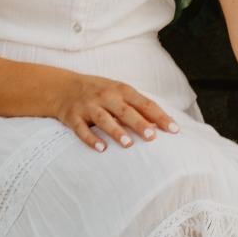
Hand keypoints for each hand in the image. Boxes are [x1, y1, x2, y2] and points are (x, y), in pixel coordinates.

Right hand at [52, 73, 178, 151]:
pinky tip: (101, 148)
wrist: (63, 87)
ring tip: (128, 144)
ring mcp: (88, 106)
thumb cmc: (100, 92)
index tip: (174, 129)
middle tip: (152, 137)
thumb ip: (138, 106)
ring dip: (116, 131)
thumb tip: (162, 124)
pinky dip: (90, 139)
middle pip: (125, 111)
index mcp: (122, 90)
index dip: (160, 116)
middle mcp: (106, 97)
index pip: (145, 104)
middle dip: (139, 123)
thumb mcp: (119, 93)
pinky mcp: (73, 116)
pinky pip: (81, 129)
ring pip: (103, 119)